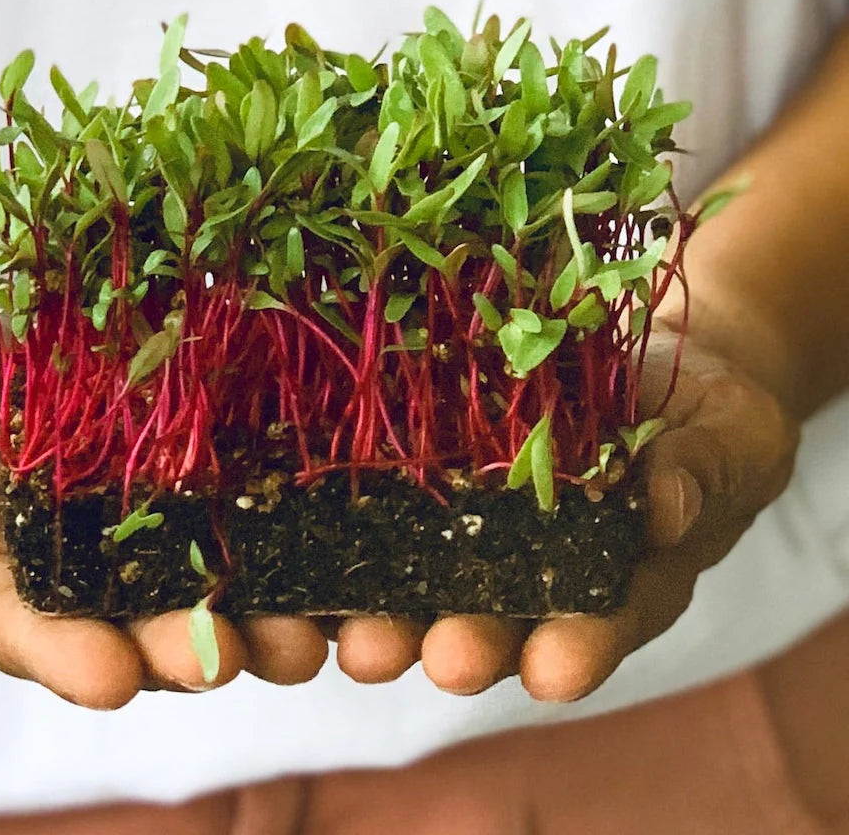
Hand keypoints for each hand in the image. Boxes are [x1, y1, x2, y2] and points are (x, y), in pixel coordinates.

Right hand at [0, 299, 330, 707]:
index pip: (14, 619)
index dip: (57, 652)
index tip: (108, 678)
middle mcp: (67, 569)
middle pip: (124, 626)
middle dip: (175, 650)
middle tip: (224, 661)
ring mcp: (138, 533)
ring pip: (199, 594)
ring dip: (254, 623)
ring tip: (305, 638)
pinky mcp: (196, 488)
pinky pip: (242, 524)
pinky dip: (288, 549)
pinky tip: (336, 560)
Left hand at [337, 326, 799, 698]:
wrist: (652, 371)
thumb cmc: (706, 419)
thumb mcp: (725, 440)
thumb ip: (698, 475)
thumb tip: (663, 508)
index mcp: (625, 580)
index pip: (604, 623)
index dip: (578, 648)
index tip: (553, 669)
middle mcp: (544, 573)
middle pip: (502, 621)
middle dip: (469, 643)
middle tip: (443, 659)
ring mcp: (483, 530)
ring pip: (431, 583)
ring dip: (394, 613)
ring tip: (361, 637)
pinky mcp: (440, 479)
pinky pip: (397, 508)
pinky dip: (359, 530)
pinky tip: (316, 541)